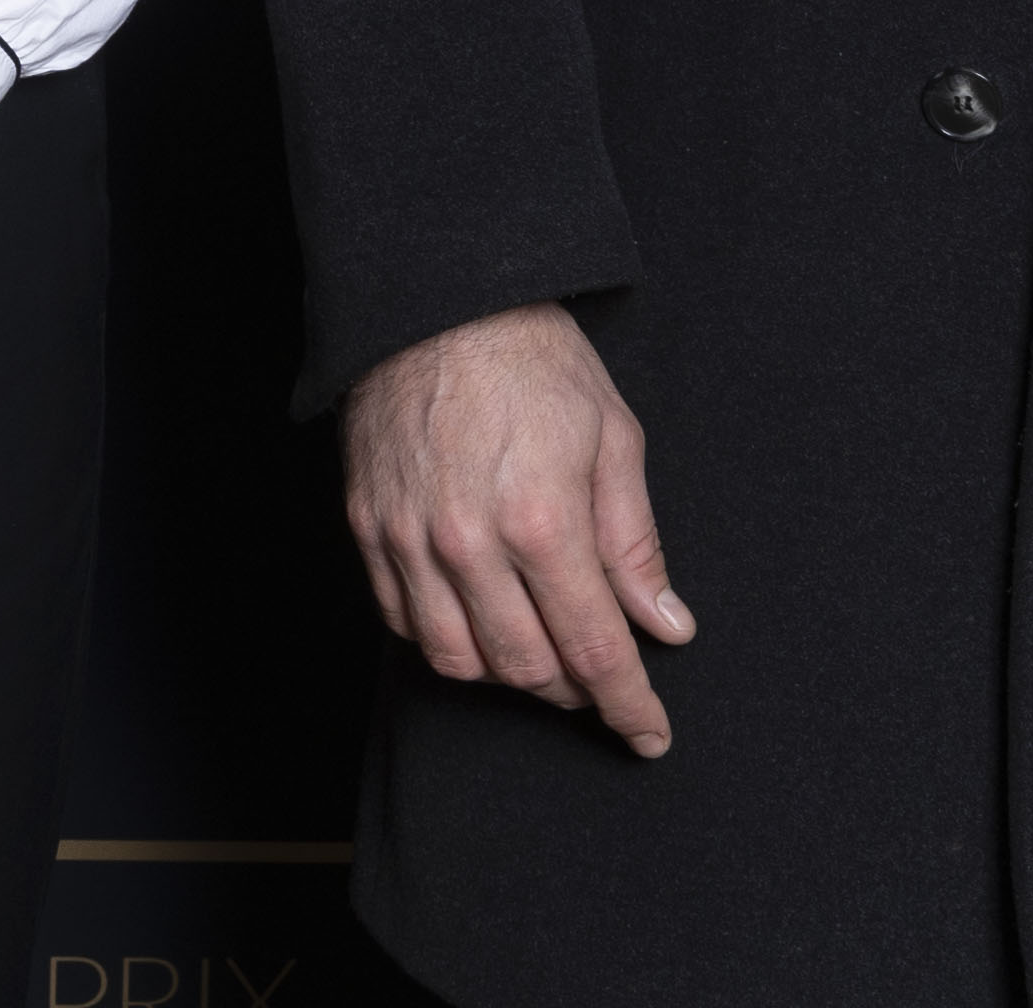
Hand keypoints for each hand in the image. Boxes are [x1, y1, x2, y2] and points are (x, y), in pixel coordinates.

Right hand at [340, 301, 694, 757]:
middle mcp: (469, 543)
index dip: (628, 704)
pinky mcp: (366, 528)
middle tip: (599, 678)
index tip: (649, 734)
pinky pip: (403, 621)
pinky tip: (476, 617)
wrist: (433, 298)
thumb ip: (636, 544)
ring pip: (458, 660)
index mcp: (542, 520)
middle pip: (526, 669)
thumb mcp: (612, 438)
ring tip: (538, 649)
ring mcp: (408, 538)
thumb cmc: (532, 360)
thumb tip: (666, 625)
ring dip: (507, 673)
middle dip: (574, 690)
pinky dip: (445, 639)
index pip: (593, 650)